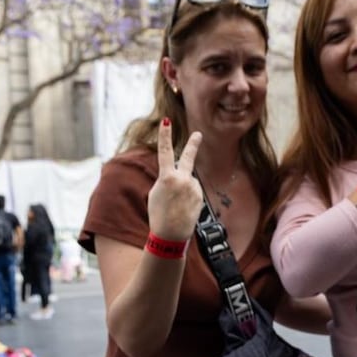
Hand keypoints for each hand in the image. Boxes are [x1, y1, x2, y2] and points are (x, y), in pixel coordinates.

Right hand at [148, 119, 203, 241]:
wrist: (171, 234)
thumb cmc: (159, 214)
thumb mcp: (156, 193)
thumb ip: (166, 179)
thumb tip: (178, 175)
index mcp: (167, 177)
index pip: (164, 152)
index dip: (165, 136)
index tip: (166, 121)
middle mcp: (182, 179)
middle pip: (188, 158)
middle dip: (193, 145)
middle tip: (198, 134)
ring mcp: (193, 187)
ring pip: (187, 182)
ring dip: (182, 191)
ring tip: (176, 205)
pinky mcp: (200, 196)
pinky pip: (193, 191)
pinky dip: (188, 198)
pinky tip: (183, 208)